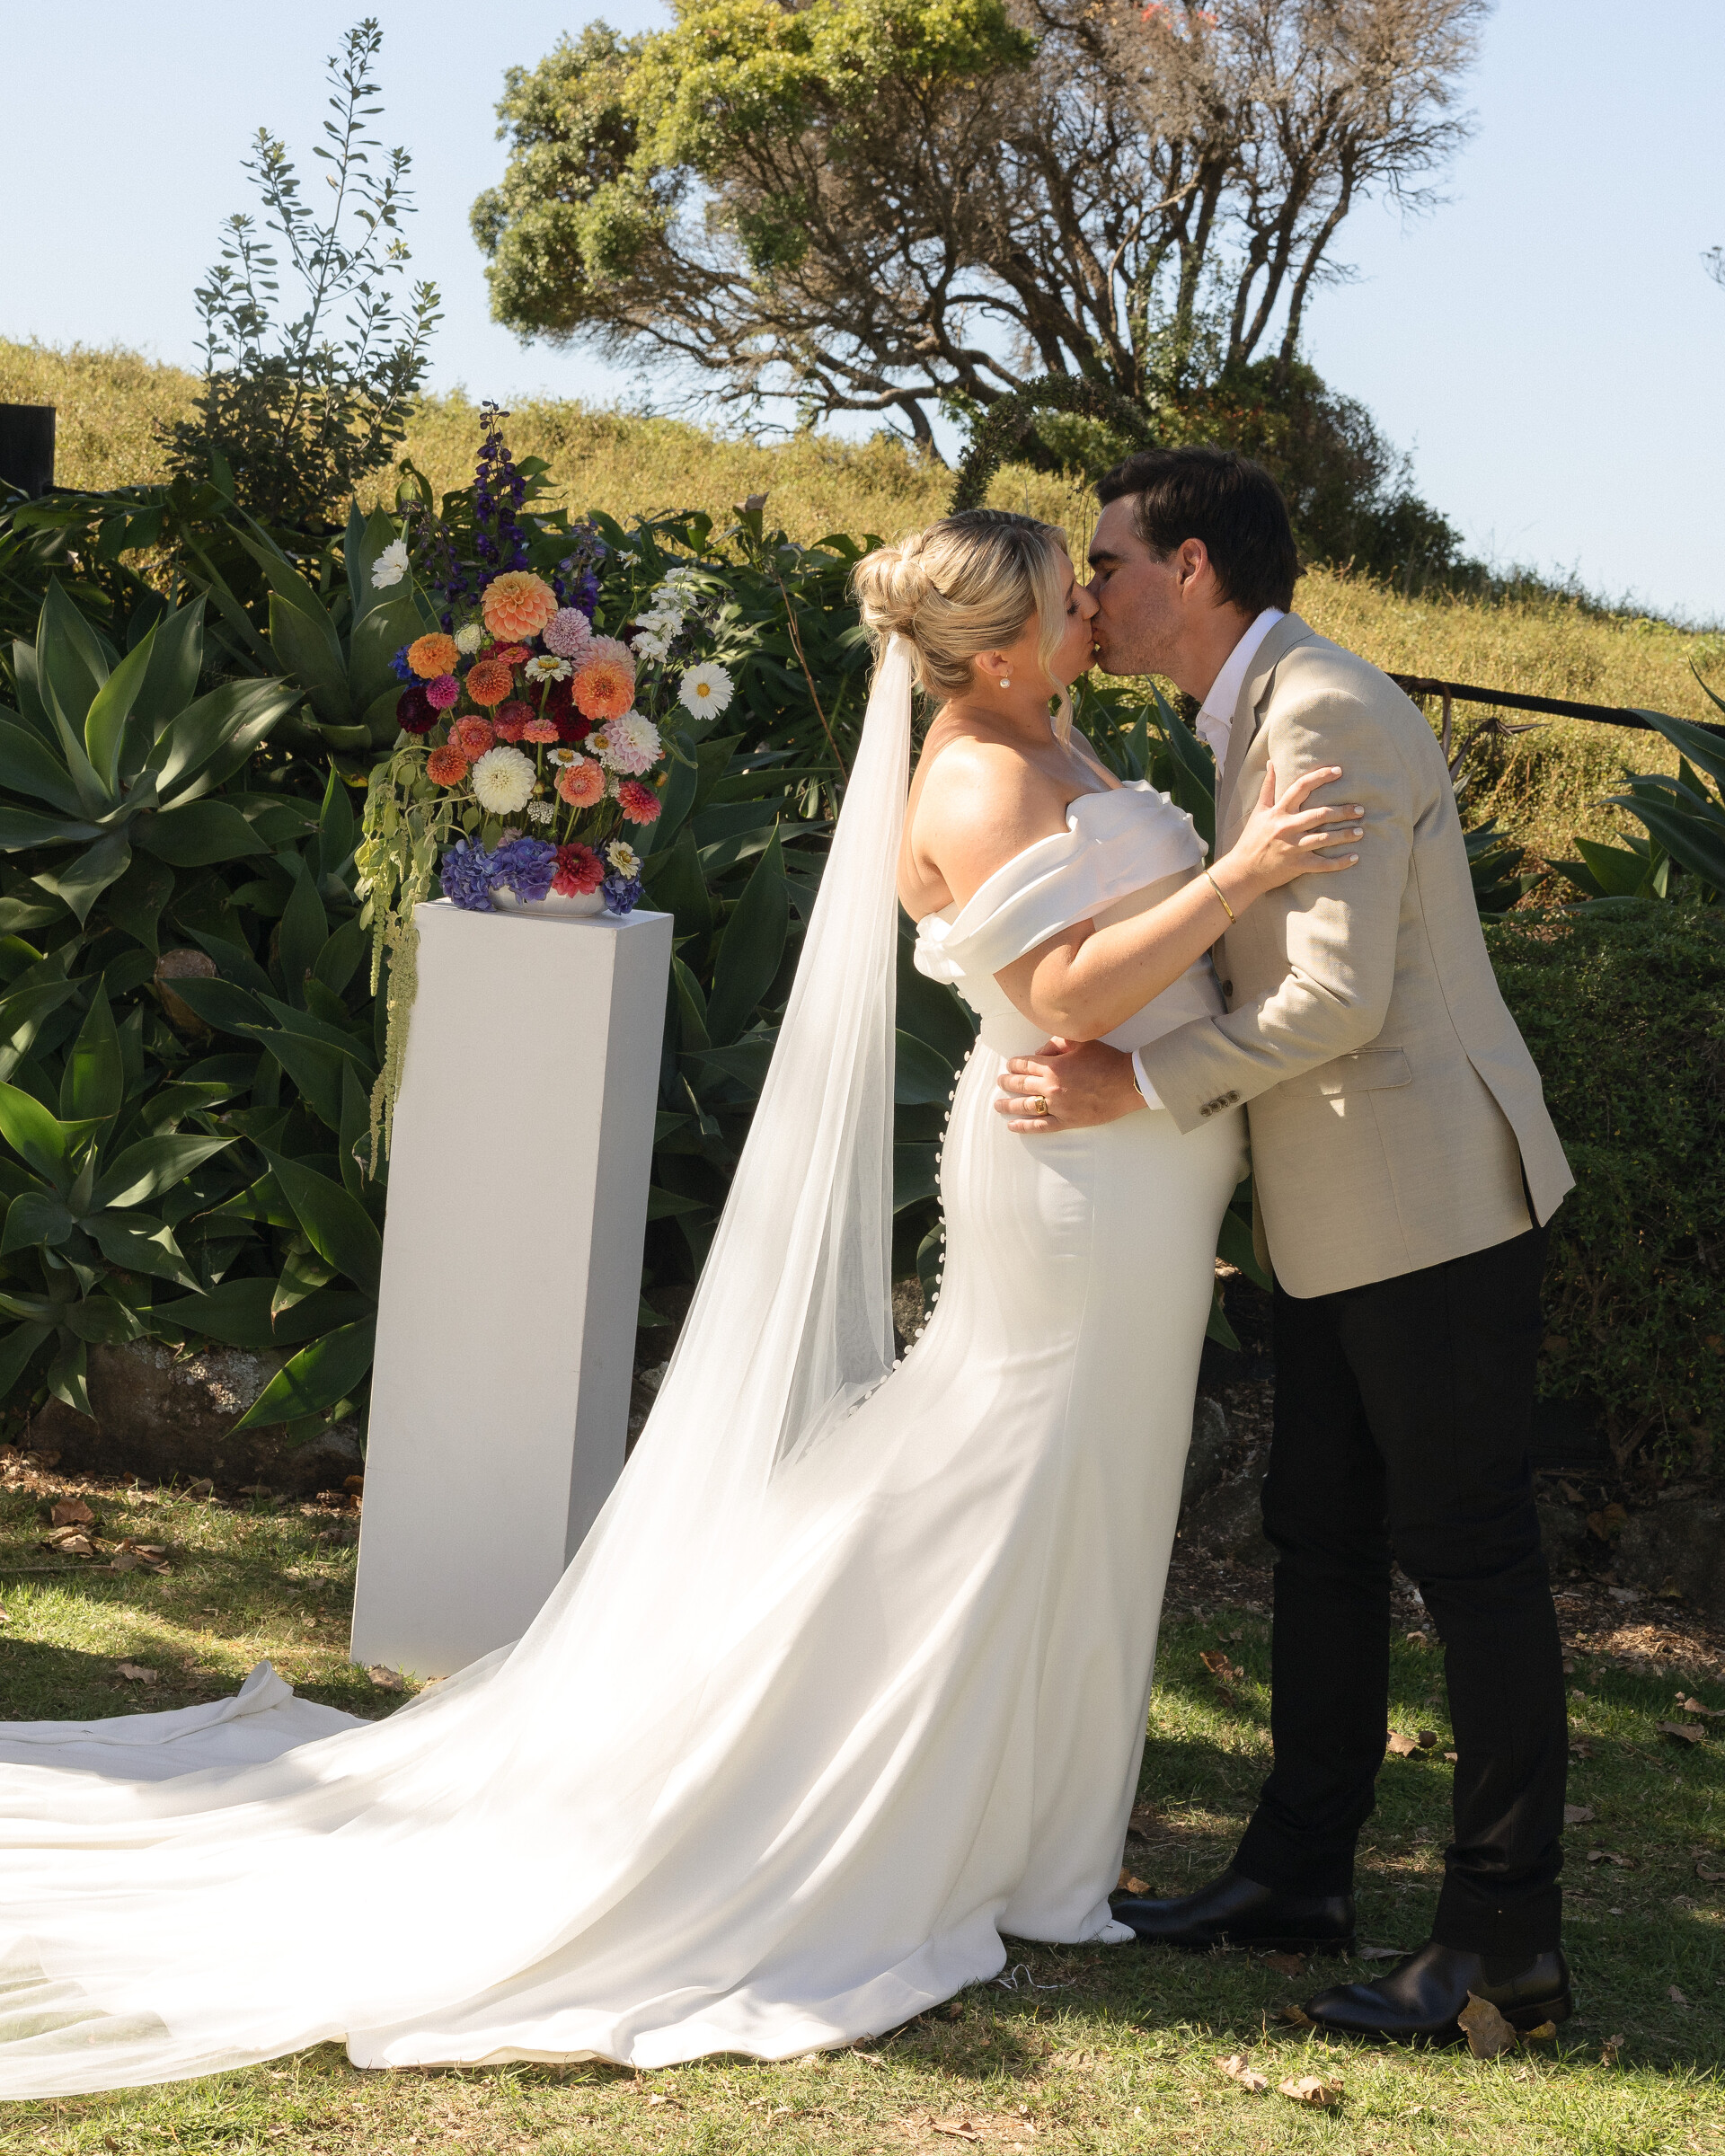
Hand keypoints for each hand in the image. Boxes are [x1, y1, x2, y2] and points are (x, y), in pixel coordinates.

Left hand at [993, 1037, 1141, 1134]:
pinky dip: (1024, 1127)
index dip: (1014, 1064)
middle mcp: (1050, 1086)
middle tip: (1000, 1082)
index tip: (1009, 1065)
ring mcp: (1057, 1106)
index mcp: (1052, 1066)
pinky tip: (1012, 1126)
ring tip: (997, 1104)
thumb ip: (1056, 1043)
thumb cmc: (1106, 1060)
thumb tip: (1040, 1052)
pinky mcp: (1067, 1121)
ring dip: (1008, 1104)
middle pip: (1020, 1084)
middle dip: (1007, 1082)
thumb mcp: (1080, 1042)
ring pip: (1025, 1106)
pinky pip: (1041, 1126)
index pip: (1024, 1064)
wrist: (1127, 1083)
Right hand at [1215, 763, 1362, 906]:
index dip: (1320, 777)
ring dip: (1345, 835)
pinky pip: (1322, 864)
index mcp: (1279, 812)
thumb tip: (1271, 762)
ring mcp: (1293, 847)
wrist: (1243, 871)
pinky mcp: (1297, 865)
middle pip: (1320, 814)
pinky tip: (1354, 858)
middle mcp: (1287, 828)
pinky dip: (1339, 862)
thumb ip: (1268, 787)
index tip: (1338, 771)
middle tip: (1360, 809)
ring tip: (1360, 831)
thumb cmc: (1252, 839)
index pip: (1301, 788)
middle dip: (1342, 811)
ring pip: (1325, 839)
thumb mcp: (1259, 811)